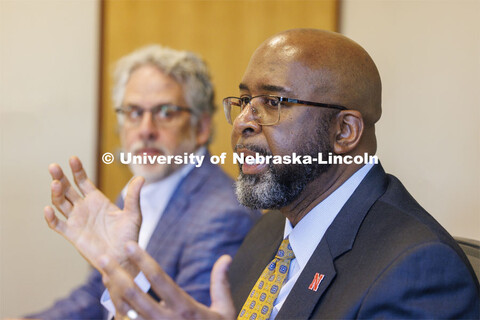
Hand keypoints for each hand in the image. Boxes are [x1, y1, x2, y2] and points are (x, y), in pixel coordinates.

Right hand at [44, 156, 143, 273]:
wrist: (124, 258)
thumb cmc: (129, 236)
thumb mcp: (133, 214)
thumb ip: (134, 196)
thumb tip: (141, 177)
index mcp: (97, 200)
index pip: (82, 181)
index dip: (76, 170)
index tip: (72, 159)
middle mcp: (84, 208)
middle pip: (67, 189)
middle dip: (60, 177)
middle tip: (54, 167)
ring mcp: (77, 220)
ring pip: (60, 203)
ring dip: (56, 193)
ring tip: (56, 184)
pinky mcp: (72, 235)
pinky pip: (57, 225)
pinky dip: (51, 218)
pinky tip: (49, 209)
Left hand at [100, 242, 235, 319]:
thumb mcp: (225, 311)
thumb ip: (220, 283)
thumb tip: (225, 258)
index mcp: (184, 308)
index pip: (158, 277)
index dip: (142, 259)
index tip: (129, 245)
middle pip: (133, 293)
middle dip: (116, 273)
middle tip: (102, 257)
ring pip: (125, 310)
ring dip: (112, 291)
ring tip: (104, 274)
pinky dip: (117, 312)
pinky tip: (113, 299)